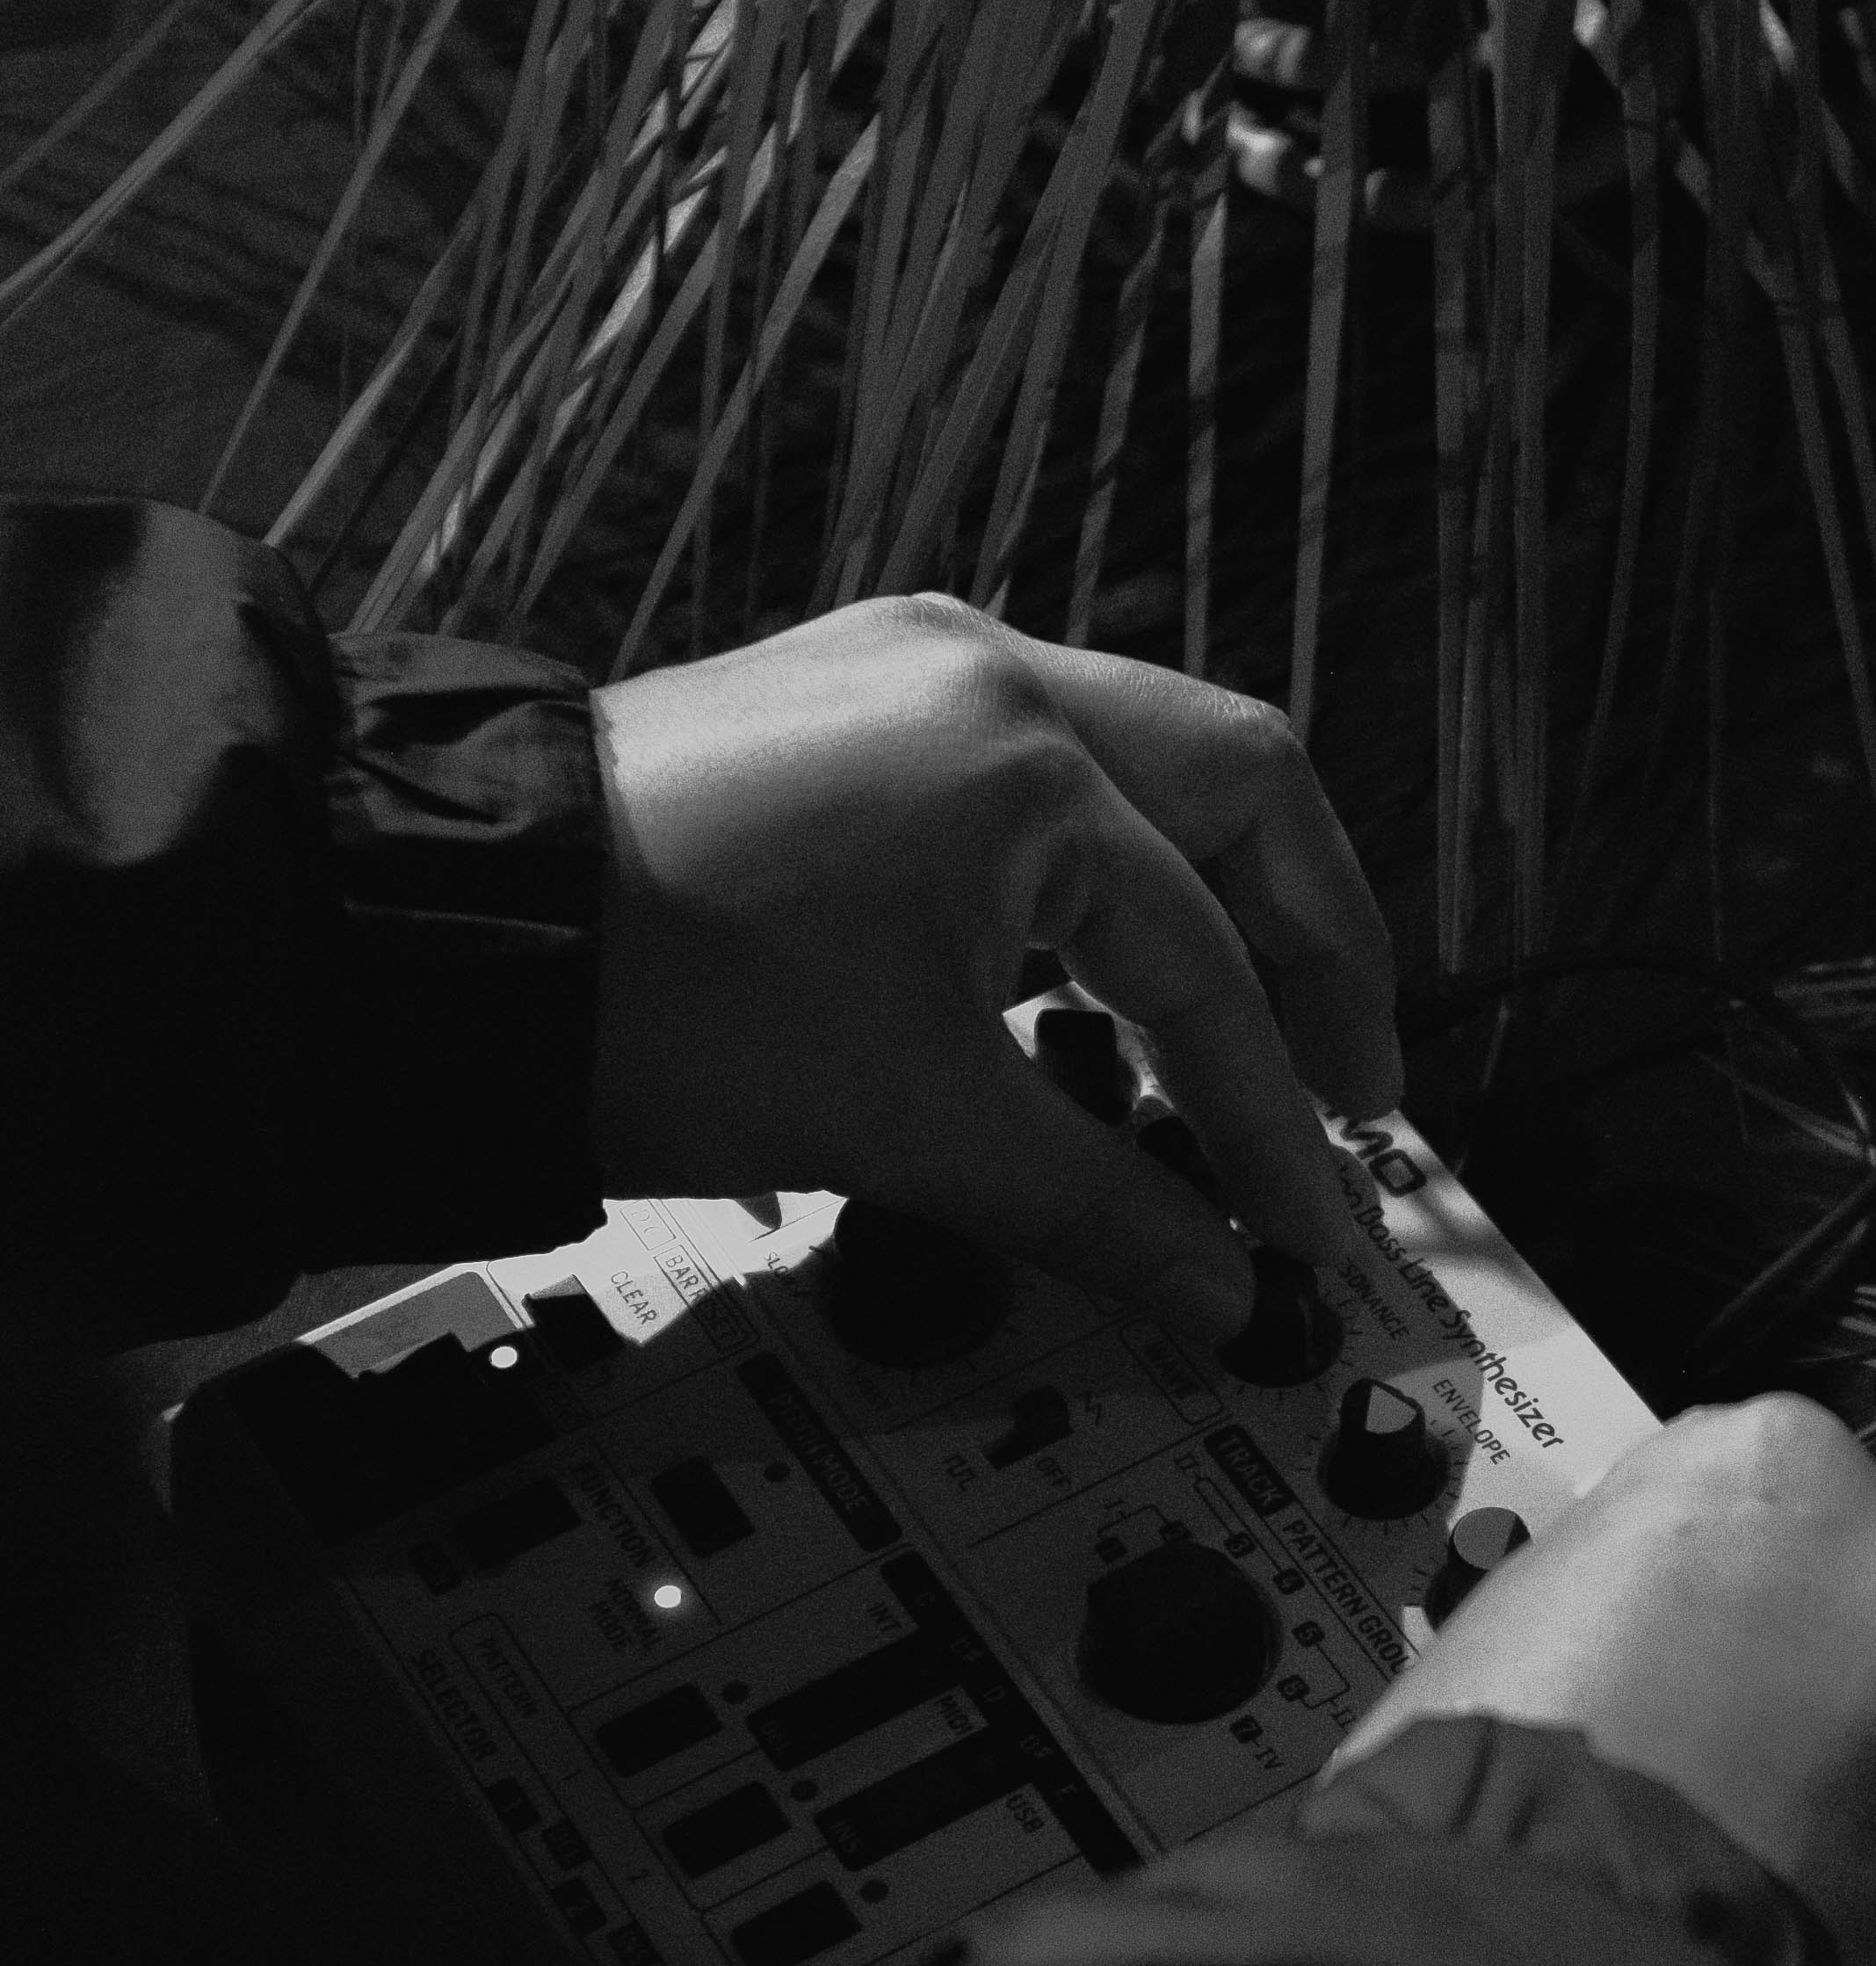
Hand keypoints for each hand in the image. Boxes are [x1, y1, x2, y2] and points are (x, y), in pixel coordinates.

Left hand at [587, 600, 1400, 1338]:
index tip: (1310, 1234)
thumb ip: (1102, 1210)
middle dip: (1314, 951)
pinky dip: (1101, 882)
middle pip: (1241, 793)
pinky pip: (1040, 776)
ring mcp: (913, 669)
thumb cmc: (666, 1007)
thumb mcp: (912, 1124)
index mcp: (1024, 757)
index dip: (1275, 1120)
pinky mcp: (848, 703)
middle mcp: (989, 671)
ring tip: (1240, 1051)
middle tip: (1348, 1091)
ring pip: (1146, 770)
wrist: (439, 940)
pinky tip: (1099, 989)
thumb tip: (1226, 1296)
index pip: (1207, 965)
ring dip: (1212, 909)